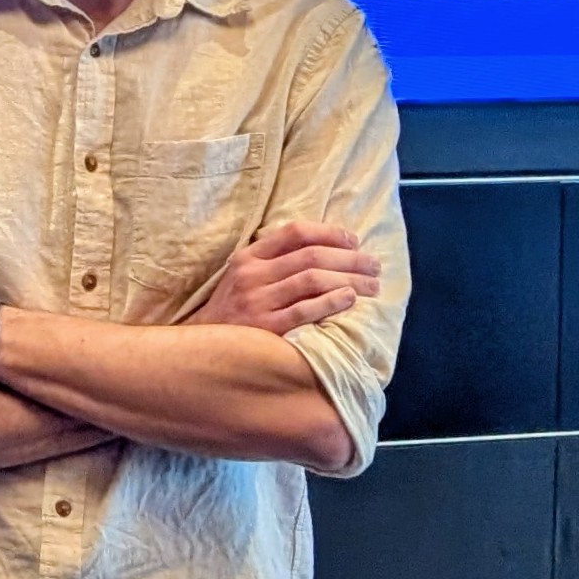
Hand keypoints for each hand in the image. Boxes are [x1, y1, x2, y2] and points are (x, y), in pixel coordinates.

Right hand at [198, 222, 380, 336]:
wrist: (203, 346)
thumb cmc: (232, 309)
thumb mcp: (243, 275)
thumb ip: (274, 260)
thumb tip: (326, 248)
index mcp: (249, 256)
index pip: (295, 233)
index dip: (330, 233)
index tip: (355, 240)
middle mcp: (252, 274)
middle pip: (311, 256)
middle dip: (350, 258)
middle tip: (374, 265)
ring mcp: (258, 301)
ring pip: (312, 280)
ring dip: (349, 280)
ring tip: (371, 285)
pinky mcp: (265, 327)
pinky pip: (305, 310)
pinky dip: (331, 302)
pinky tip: (350, 299)